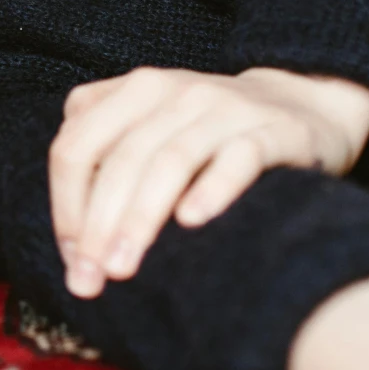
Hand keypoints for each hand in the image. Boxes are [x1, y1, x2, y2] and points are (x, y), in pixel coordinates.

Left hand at [49, 66, 368, 297]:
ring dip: (141, 217)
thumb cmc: (209, 132)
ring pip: (172, 160)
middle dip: (97, 224)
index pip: (77, 145)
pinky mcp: (273, 131)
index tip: (71, 257)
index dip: (65, 204)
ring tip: (123, 267)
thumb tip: (72, 238)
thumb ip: (104, 151)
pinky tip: (191, 222)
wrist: (303, 105)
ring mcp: (227, 108)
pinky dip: (212, 189)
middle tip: (90, 279)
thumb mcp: (151, 123)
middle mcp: (177, 92)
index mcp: (135, 90)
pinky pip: (239, 158)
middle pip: (122, 159)